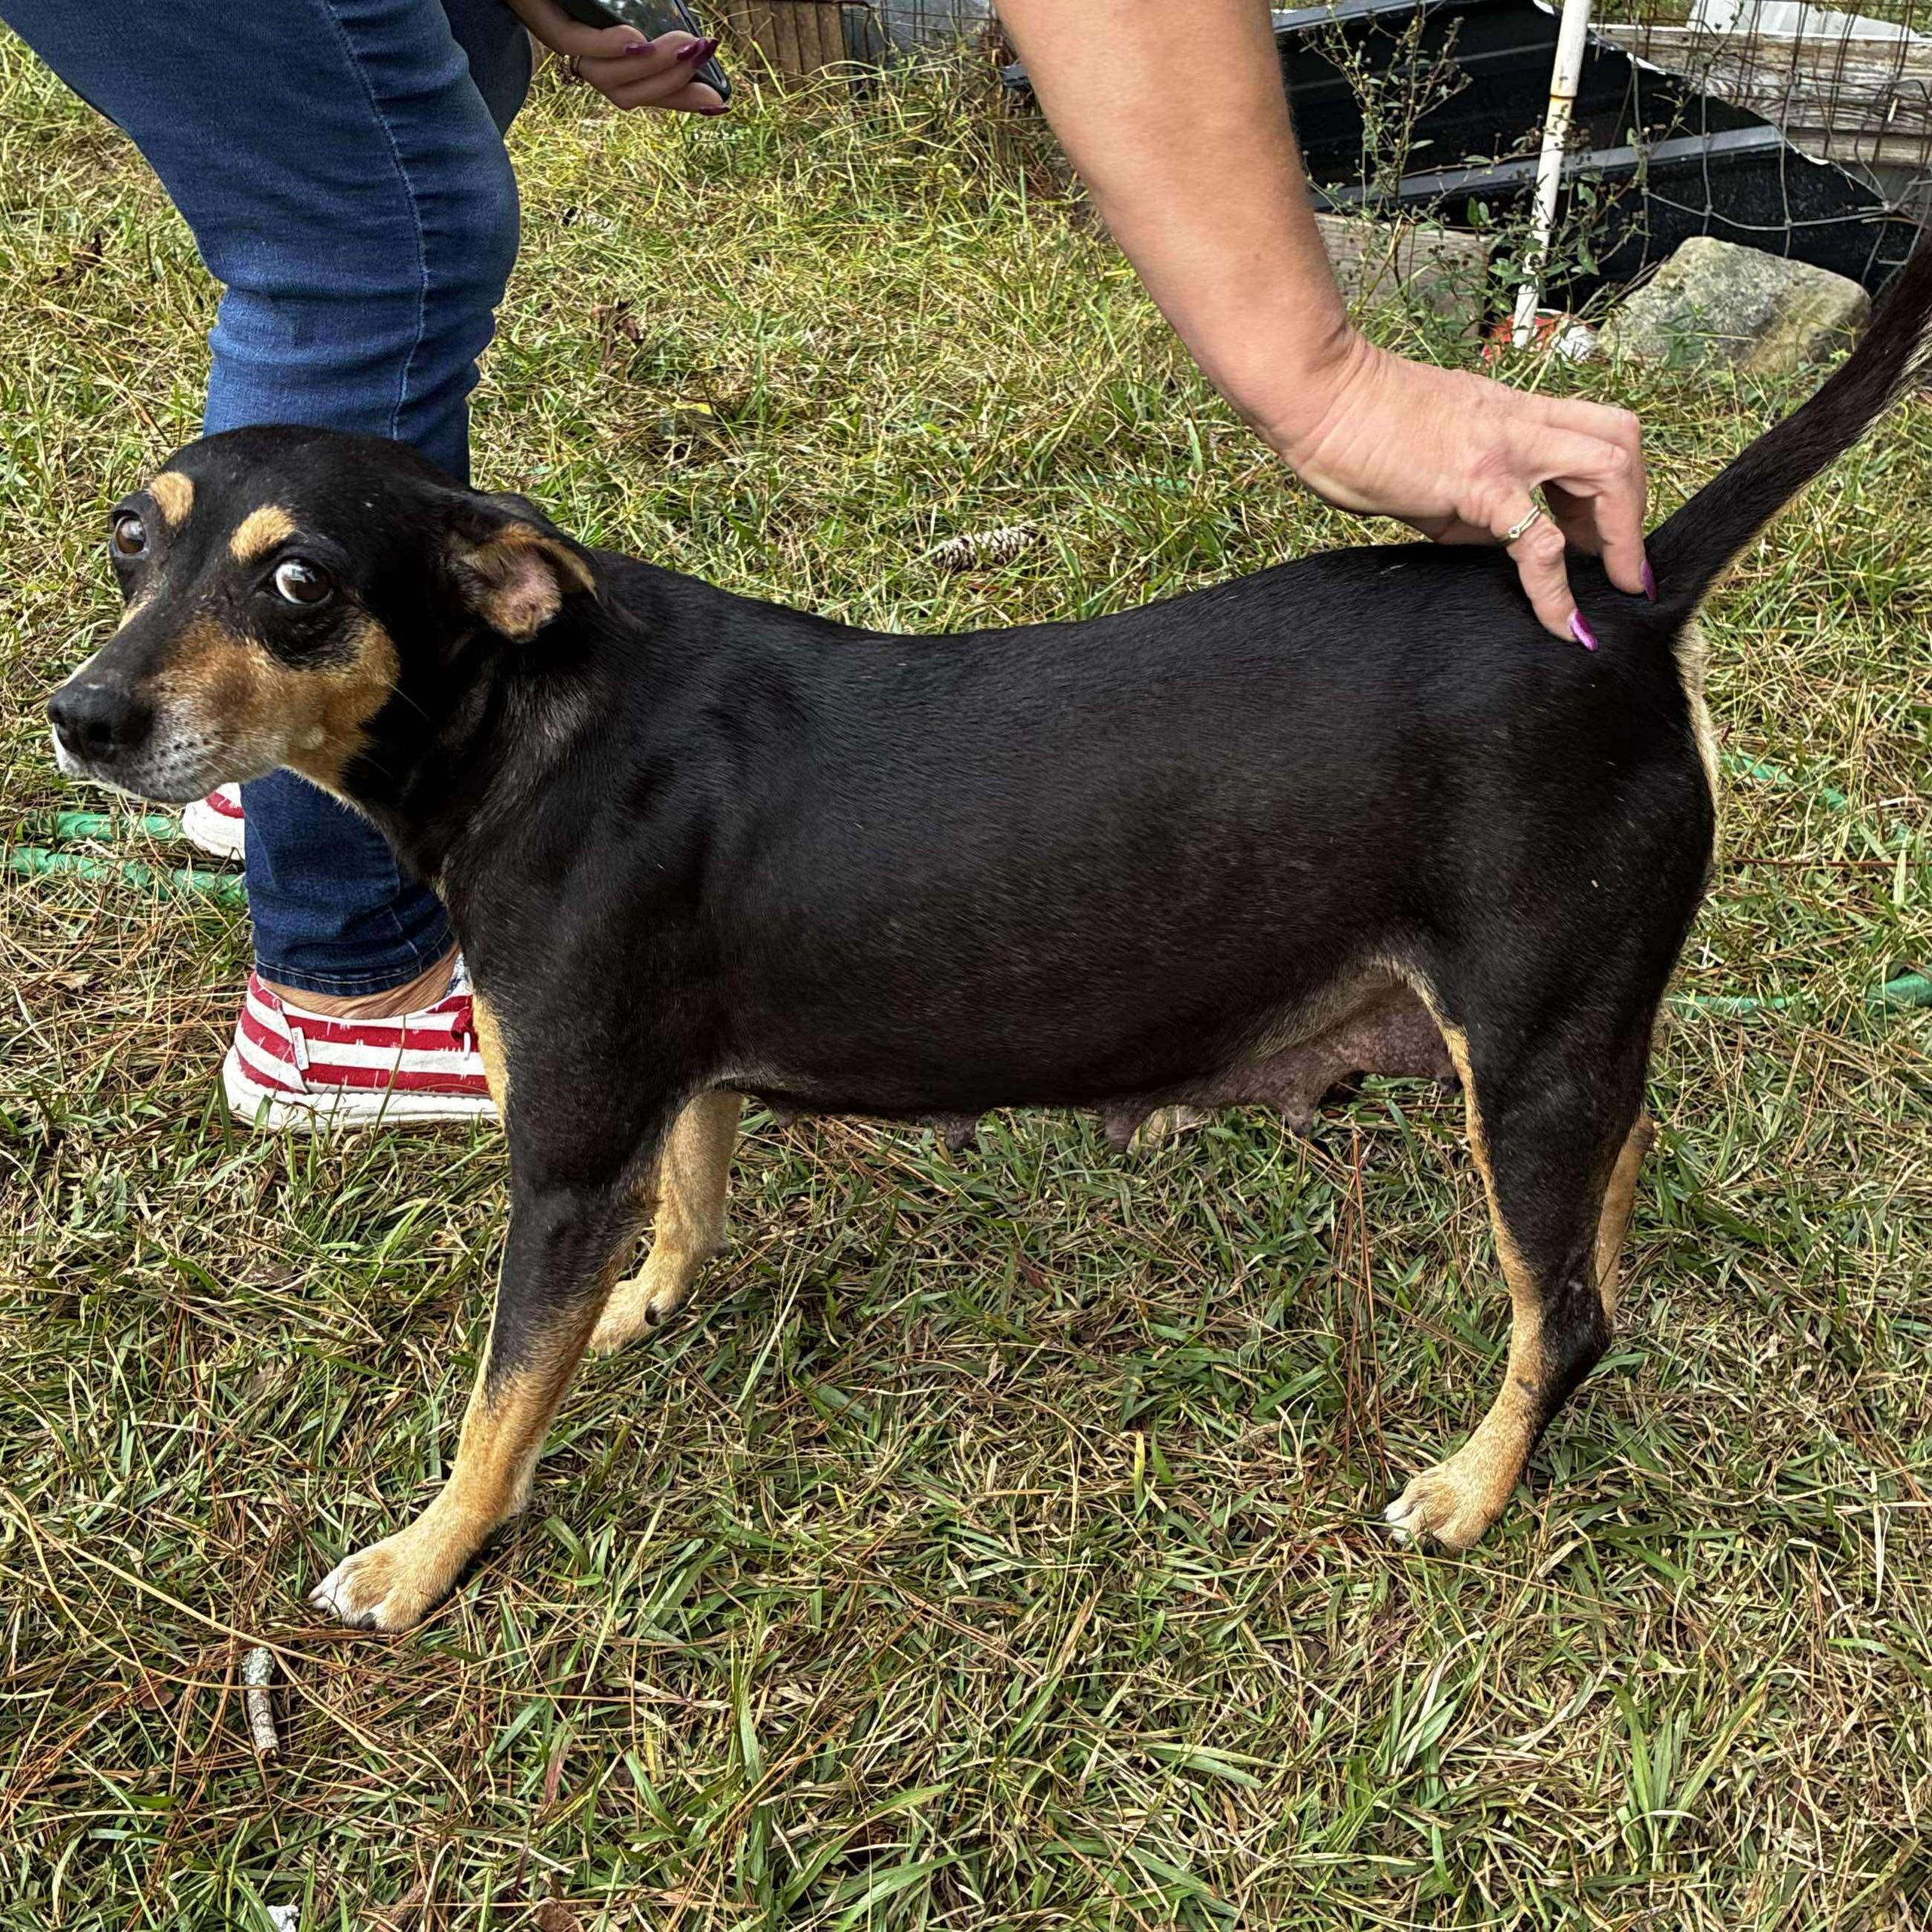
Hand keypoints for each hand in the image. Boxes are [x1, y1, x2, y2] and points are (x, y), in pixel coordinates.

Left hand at [507, 0, 726, 113]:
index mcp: (606, 58)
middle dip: (670, 83)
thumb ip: (654, 24)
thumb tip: (696, 41)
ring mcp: (565, 42)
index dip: (680, 101)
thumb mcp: (634, 7)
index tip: (717, 102)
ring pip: (607, 79)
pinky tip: (636, 40)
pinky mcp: (547, 23)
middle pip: (626, 96)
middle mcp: (585, 59)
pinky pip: (579, 46)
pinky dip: (610, 48)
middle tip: (701, 56)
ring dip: (650, 67)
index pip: (645, 93)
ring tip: (680, 44)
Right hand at [1268, 332, 1649, 643]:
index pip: (1589, 437)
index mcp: (1509, 415)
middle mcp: (1520, 424)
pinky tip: (1559, 621)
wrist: (1316, 393)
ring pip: (1608, 470)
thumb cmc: (1352, 426)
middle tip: (1627, 567)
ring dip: (1623, 533)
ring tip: (1615, 587)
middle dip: (1636, 508)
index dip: (1614, 490)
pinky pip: (1536, 539)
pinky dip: (1557, 587)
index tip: (1607, 539)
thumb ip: (1466, 506)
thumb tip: (1491, 544)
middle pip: (1621, 441)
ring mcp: (1504, 448)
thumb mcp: (1426, 469)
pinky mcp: (1476, 482)